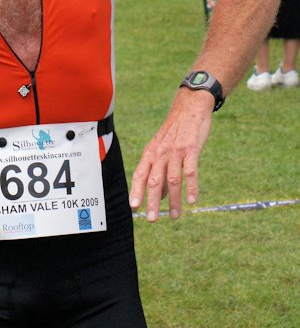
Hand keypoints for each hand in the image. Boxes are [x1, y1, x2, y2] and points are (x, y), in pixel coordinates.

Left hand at [129, 89, 213, 220]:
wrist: (190, 108)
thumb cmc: (175, 131)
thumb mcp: (162, 148)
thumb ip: (159, 170)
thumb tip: (158, 196)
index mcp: (151, 153)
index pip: (140, 174)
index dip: (136, 191)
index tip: (134, 207)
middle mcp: (160, 152)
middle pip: (154, 180)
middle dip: (152, 202)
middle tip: (152, 219)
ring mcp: (175, 151)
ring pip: (172, 179)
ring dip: (174, 200)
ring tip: (176, 216)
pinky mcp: (191, 149)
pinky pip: (190, 171)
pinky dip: (191, 187)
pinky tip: (192, 200)